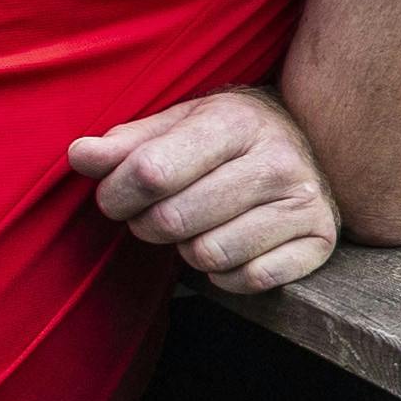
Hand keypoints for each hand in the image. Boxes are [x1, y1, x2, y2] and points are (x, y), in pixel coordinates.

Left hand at [69, 89, 346, 294]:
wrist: (312, 145)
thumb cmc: (227, 138)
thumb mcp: (177, 125)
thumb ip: (126, 143)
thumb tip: (79, 155)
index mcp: (237, 121)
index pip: (151, 172)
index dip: (116, 194)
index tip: (116, 197)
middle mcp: (279, 159)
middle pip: (173, 220)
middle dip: (148, 225)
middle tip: (157, 215)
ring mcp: (305, 202)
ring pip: (209, 254)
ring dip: (190, 249)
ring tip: (200, 227)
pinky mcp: (320, 241)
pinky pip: (249, 279)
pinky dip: (228, 275)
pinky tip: (233, 247)